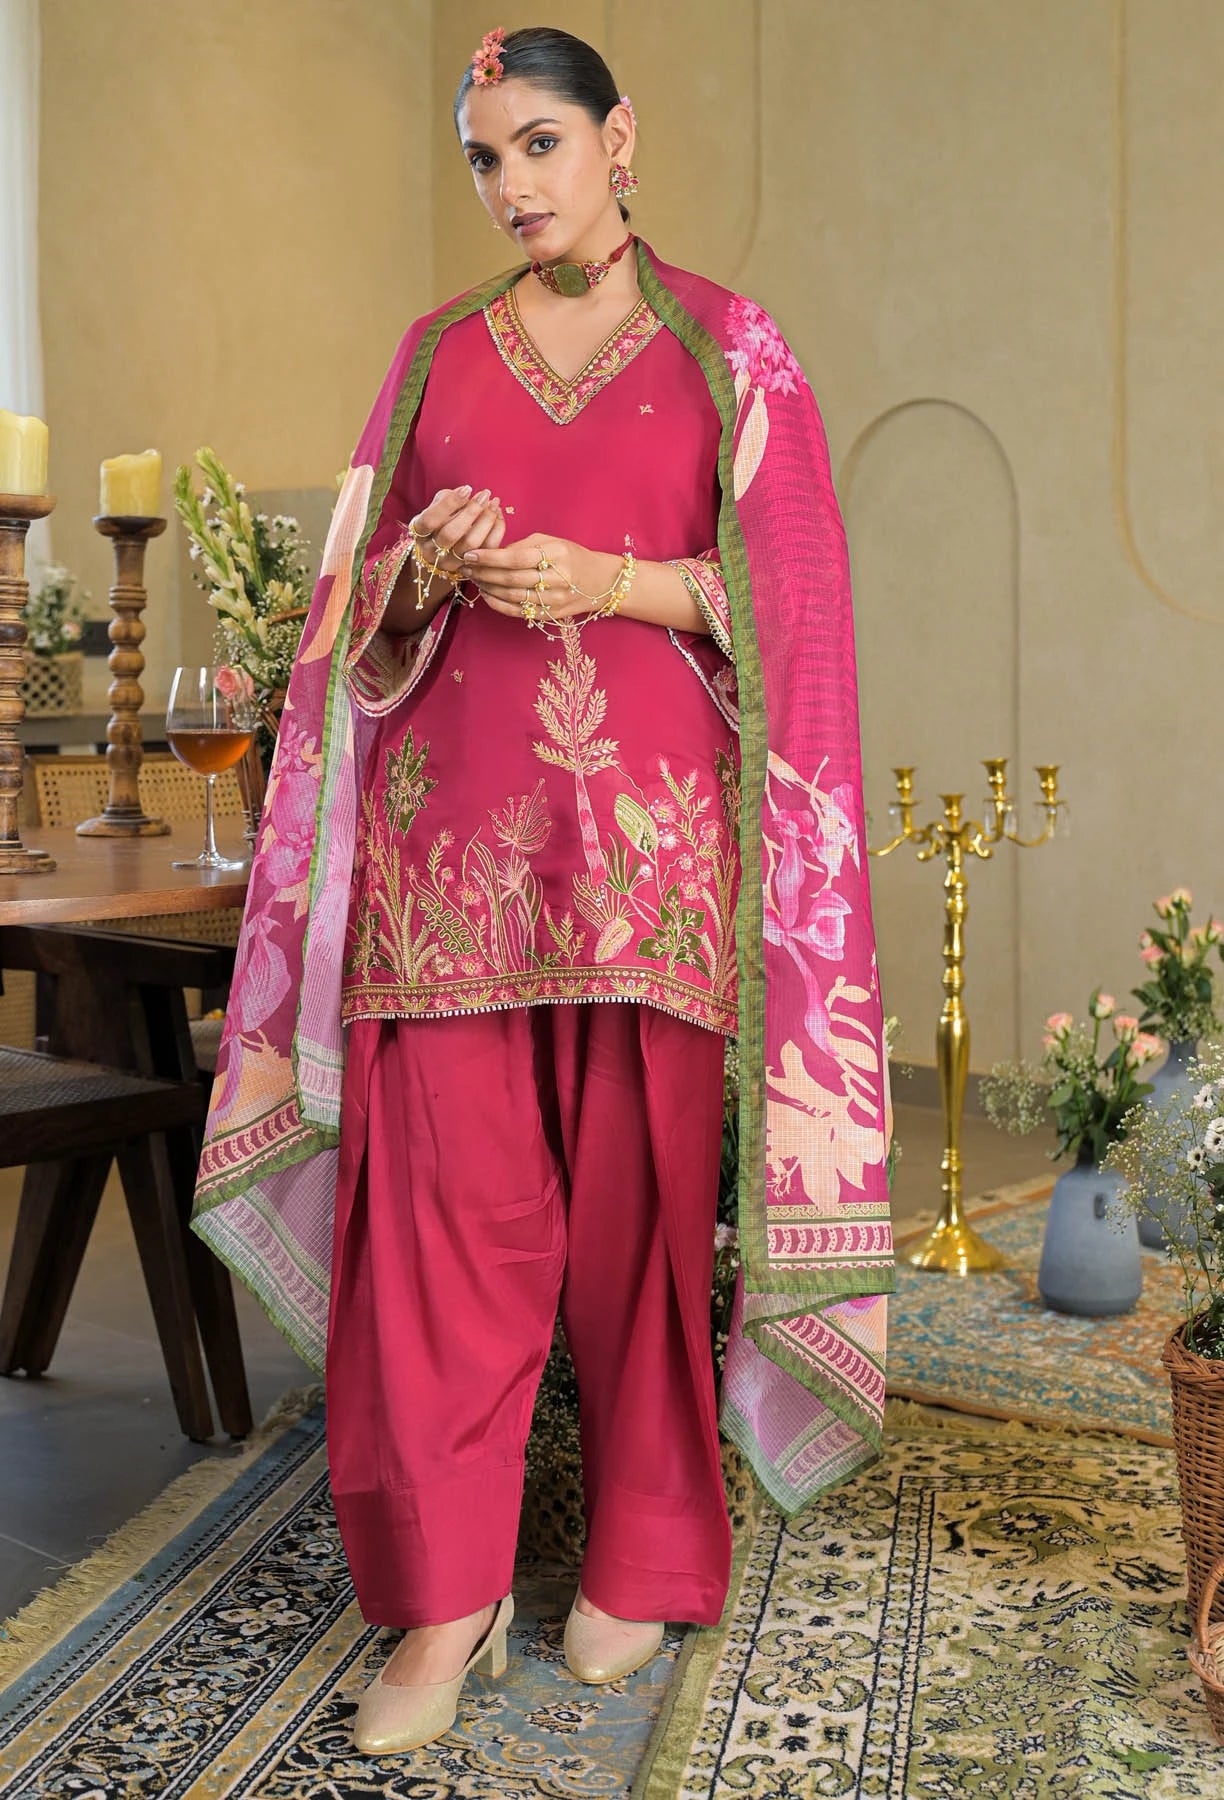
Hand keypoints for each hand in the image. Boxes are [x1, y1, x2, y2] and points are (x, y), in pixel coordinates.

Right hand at [408, 485, 504, 578]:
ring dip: (486, 520)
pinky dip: (495, 531)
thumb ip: (447, 499)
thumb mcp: (435, 507)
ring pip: (471, 544)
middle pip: (451, 533)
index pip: (430, 520)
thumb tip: (466, 492)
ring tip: (493, 503)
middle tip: (484, 495)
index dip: (449, 504)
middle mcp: (431, 551)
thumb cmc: (439, 521)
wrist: (440, 550)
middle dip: (471, 512)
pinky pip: (486, 550)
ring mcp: (450, 563)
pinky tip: (497, 515)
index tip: (467, 489)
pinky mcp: (469, 567)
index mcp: (419, 532)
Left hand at [462, 534, 621, 621]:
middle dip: (484, 572)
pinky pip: (519, 612)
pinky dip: (498, 604)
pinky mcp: (550, 615)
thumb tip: (492, 552)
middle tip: (465, 566)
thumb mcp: (551, 542)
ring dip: (487, 588)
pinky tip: (486, 595)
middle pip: (512, 579)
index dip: (490, 557)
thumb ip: (522, 546)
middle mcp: (558, 579)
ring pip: (513, 597)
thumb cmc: (571, 556)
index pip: (516, 558)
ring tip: (473, 578)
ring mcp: (555, 600)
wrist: (599, 582)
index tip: (471, 554)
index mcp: (557, 555)